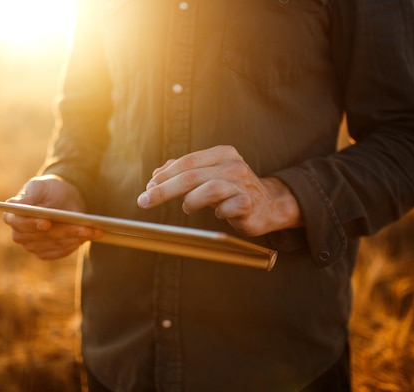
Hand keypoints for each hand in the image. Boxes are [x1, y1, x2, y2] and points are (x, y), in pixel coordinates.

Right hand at [3, 174, 102, 258]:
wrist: (64, 198)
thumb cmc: (48, 189)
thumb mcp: (39, 186)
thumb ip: (27, 195)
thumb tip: (12, 205)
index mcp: (13, 217)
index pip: (19, 224)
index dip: (32, 225)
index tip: (47, 223)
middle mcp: (20, 235)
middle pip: (42, 237)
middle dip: (64, 231)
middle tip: (84, 227)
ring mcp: (33, 246)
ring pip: (55, 244)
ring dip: (75, 237)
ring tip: (93, 230)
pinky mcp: (47, 252)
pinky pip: (62, 251)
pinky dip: (76, 243)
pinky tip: (90, 235)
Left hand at [136, 145, 302, 236]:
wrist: (268, 204)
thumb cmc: (233, 189)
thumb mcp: (209, 175)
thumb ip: (184, 172)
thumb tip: (156, 174)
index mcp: (222, 154)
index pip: (187, 161)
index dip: (165, 175)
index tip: (148, 188)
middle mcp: (233, 165)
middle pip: (191, 176)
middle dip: (164, 190)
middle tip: (145, 201)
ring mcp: (243, 184)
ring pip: (209, 189)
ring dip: (191, 201)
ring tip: (187, 208)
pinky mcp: (250, 204)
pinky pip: (228, 208)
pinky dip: (218, 212)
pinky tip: (217, 214)